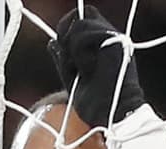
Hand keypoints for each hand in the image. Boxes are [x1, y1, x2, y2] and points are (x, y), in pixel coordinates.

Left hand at [48, 5, 145, 126]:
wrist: (114, 115)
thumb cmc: (98, 104)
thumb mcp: (73, 79)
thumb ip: (64, 60)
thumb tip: (51, 42)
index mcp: (105, 44)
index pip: (84, 19)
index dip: (68, 26)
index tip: (61, 46)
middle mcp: (112, 37)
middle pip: (82, 15)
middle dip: (66, 32)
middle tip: (69, 58)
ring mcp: (114, 38)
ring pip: (81, 23)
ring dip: (72, 46)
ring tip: (82, 68)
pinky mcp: (114, 41)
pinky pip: (84, 34)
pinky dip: (79, 52)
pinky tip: (88, 68)